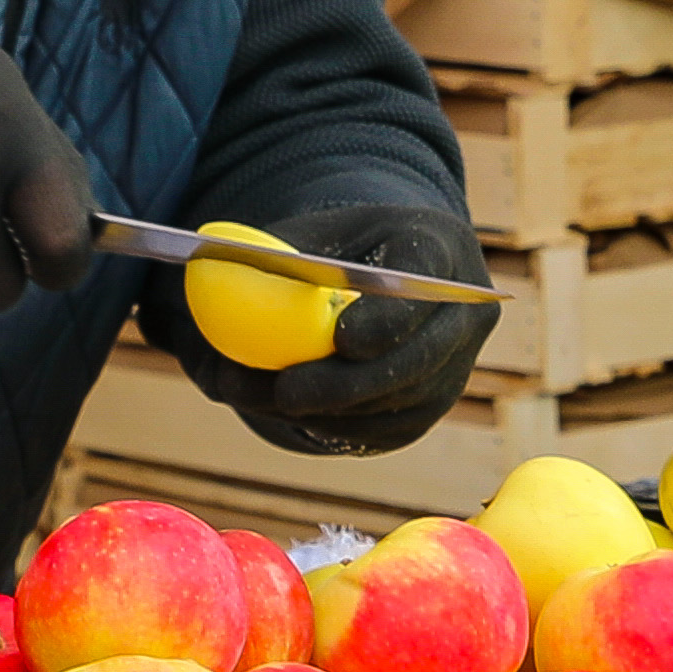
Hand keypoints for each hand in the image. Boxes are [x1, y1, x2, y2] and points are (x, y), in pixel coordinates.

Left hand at [219, 198, 495, 452]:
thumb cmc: (328, 252)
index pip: (426, 279)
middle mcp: (463, 309)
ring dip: (326, 411)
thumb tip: (209, 294)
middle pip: (417, 357)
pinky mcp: (430, 408)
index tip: (341, 338)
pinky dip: (332, 426)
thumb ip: (263, 264)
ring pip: (396, 403)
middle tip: (285, 393)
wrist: (373, 278)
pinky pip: (383, 429)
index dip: (390, 316)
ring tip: (253, 397)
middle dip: (348, 383)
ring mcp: (455, 365)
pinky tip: (284, 412)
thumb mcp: (300, 241)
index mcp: (437, 245)